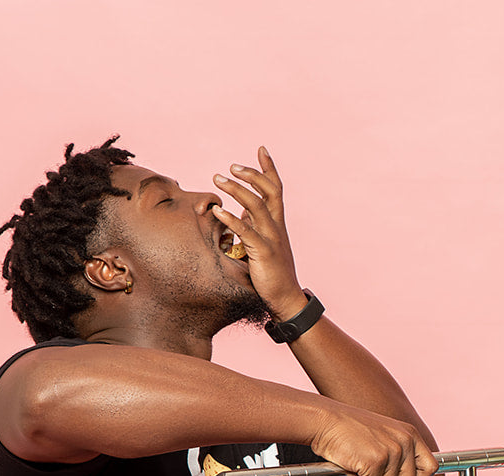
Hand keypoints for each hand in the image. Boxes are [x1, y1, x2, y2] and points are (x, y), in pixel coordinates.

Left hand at [211, 147, 307, 320]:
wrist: (285, 298)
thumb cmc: (272, 273)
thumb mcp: (262, 244)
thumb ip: (253, 226)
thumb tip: (239, 212)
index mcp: (277, 223)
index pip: (275, 189)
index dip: (269, 168)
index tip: (260, 148)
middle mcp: (276, 226)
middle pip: (269, 191)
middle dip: (252, 175)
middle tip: (231, 167)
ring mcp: (271, 238)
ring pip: (257, 206)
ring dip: (237, 190)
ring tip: (217, 179)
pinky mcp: (263, 252)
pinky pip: (247, 231)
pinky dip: (232, 219)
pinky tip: (218, 211)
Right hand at [309, 403, 439, 475]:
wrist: (323, 419)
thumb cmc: (346, 430)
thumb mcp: (383, 436)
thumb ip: (399, 455)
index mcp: (410, 434)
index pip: (431, 468)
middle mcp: (405, 442)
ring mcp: (392, 452)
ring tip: (356, 469)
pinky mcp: (375, 461)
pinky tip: (347, 469)